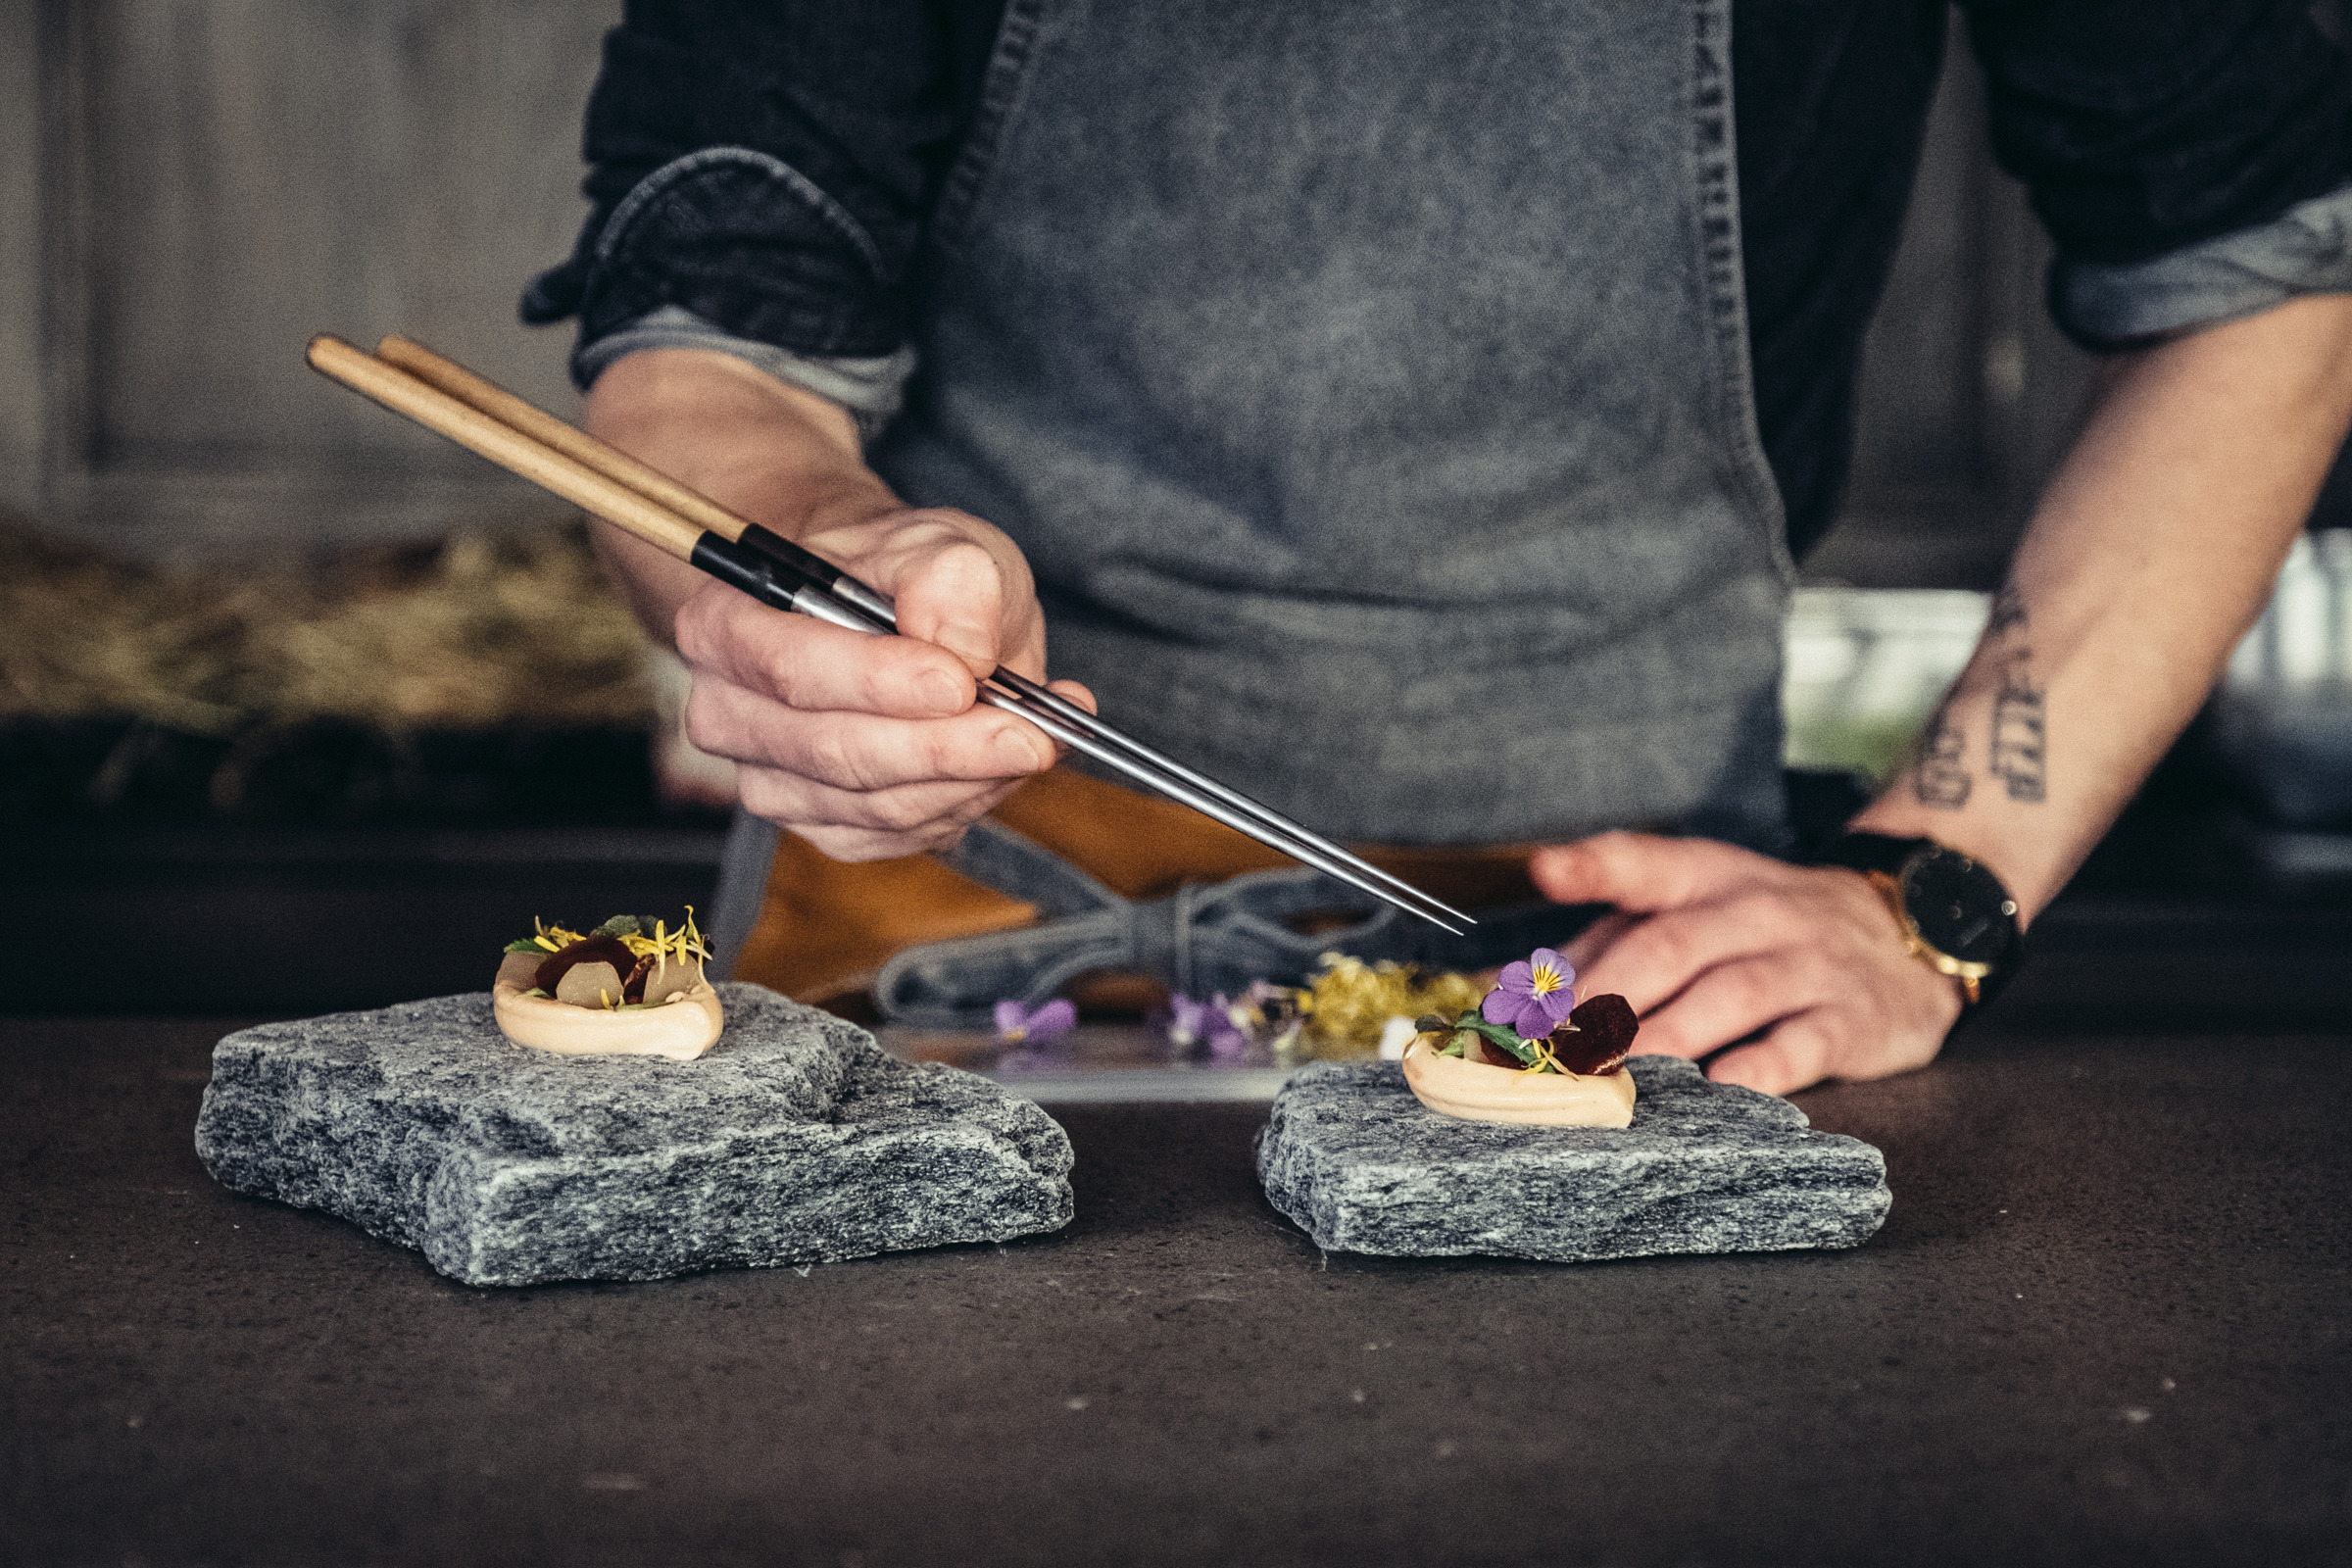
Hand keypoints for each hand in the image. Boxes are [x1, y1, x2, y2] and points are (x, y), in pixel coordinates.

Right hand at [675, 505, 1095, 859]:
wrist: (893, 611)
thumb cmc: (899, 575)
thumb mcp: (935, 542)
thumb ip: (946, 576)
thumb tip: (961, 642)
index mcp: (725, 625)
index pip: (790, 668)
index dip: (876, 681)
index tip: (960, 681)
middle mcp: (729, 713)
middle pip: (834, 752)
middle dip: (941, 748)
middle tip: (1029, 734)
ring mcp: (771, 781)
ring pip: (875, 806)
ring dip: (966, 780)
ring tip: (1036, 736)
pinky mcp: (823, 827)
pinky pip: (898, 835)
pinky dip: (964, 804)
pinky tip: (1002, 765)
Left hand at [1527, 831, 1962, 1094]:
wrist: (1911, 930)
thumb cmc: (1767, 930)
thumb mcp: (1698, 909)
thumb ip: (1607, 940)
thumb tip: (1500, 984)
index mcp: (1706, 878)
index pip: (1647, 862)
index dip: (1594, 865)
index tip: (1545, 871)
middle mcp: (1756, 913)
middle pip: (1671, 946)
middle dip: (1606, 995)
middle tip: (1553, 1041)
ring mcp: (1807, 964)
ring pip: (1729, 996)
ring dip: (1666, 1036)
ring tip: (1613, 1074)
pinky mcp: (1850, 1020)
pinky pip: (1801, 1044)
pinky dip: (1759, 1069)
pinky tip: (1719, 1090)